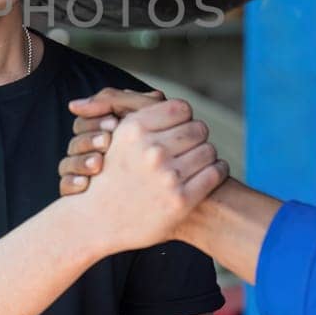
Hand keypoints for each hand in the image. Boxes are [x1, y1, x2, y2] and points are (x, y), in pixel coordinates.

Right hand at [60, 88, 166, 195]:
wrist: (164, 195)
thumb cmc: (157, 149)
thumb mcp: (145, 123)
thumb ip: (131, 102)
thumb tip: (100, 95)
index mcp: (97, 132)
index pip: (84, 120)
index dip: (96, 119)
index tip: (115, 124)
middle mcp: (86, 151)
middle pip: (74, 141)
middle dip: (89, 140)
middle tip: (107, 142)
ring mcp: (81, 173)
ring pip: (66, 163)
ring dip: (81, 162)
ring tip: (98, 164)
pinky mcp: (77, 193)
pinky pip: (64, 186)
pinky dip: (72, 183)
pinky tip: (85, 185)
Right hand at [66, 98, 227, 255]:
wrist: (98, 221)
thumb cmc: (110, 174)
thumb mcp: (114, 137)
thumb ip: (131, 109)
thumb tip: (158, 94)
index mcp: (133, 130)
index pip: (181, 108)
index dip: (183, 119)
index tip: (178, 130)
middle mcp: (150, 151)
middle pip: (198, 128)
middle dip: (195, 138)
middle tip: (189, 150)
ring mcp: (167, 177)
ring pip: (209, 150)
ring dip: (206, 156)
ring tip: (196, 164)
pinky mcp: (181, 201)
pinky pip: (216, 172)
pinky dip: (218, 171)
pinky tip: (208, 175)